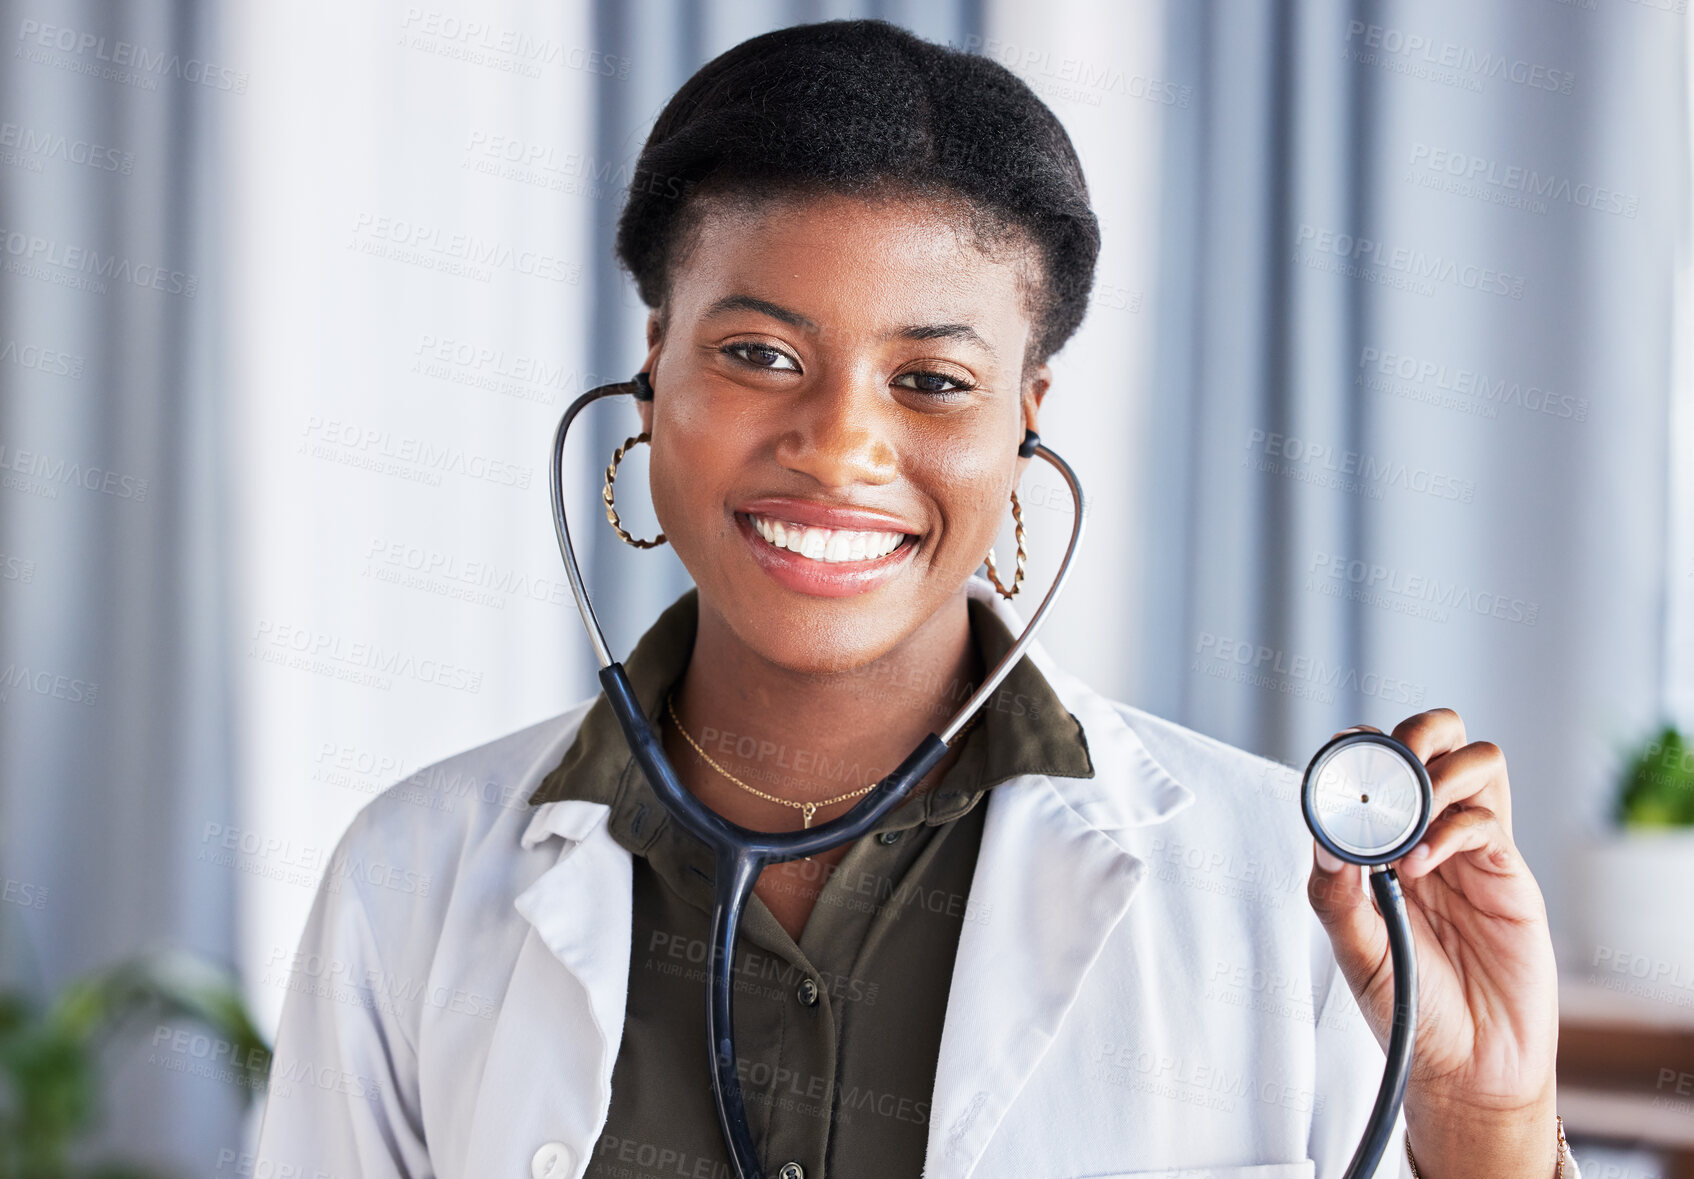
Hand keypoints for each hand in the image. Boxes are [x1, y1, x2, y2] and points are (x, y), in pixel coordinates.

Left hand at [1306, 709, 1561, 1178]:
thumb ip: (1334, 894)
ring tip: (1409, 823)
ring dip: (1438, 773)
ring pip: (1475, 762)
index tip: (1341, 753)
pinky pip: (1487, 819)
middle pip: (1436, 740)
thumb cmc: (1409, 1009)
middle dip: (1412, 735)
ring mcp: (1471, 851)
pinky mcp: (1507, 874)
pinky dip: (1451, 827)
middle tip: (1390, 769)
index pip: (1376, 765)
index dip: (1359, 747)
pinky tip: (1421, 865)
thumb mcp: (1354, 951)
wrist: (1470, 1068)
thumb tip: (1322, 838)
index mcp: (1381, 844)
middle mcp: (1428, 834)